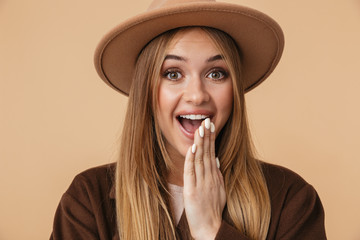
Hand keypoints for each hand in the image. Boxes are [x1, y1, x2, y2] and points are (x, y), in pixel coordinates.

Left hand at [183, 118, 225, 239]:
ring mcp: (202, 183)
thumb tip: (216, 159)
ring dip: (200, 143)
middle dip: (207, 136)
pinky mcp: (192, 190)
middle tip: (207, 120)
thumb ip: (217, 174)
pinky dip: (192, 159)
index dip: (211, 139)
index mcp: (215, 177)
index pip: (213, 153)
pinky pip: (192, 172)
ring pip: (201, 159)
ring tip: (200, 128)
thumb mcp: (218, 190)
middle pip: (208, 153)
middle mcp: (210, 178)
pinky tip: (193, 148)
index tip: (210, 126)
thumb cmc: (213, 211)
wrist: (211, 229)